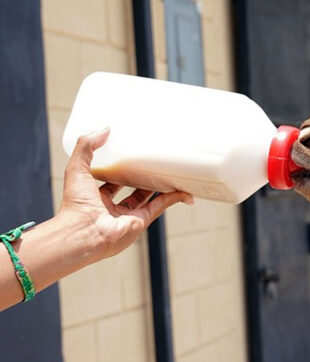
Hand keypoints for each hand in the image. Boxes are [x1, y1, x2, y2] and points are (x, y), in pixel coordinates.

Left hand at [59, 128, 192, 258]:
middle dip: (142, 178)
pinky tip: (182, 189)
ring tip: (170, 172)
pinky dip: (172, 198)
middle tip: (152, 163)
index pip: (109, 181)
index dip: (118, 169)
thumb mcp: (76, 167)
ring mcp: (127, 216)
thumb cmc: (75, 205)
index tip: (128, 158)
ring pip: (147, 198)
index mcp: (93, 197)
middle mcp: (110, 208)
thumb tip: (105, 129)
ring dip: (160, 187)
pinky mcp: (140, 222)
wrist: (83, 232)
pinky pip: (159, 207)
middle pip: (131, 190)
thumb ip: (87, 146)